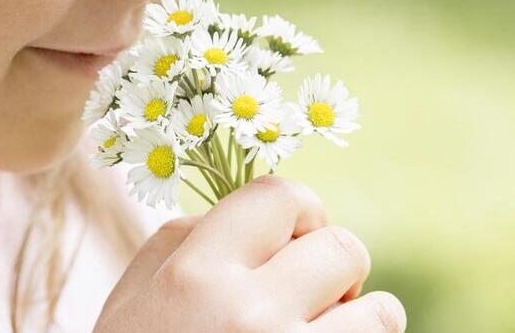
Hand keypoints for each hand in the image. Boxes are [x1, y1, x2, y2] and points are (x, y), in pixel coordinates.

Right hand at [93, 173, 406, 331]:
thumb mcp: (134, 298)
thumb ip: (187, 240)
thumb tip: (261, 215)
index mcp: (194, 275)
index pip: (282, 194)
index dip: (298, 213)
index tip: (290, 241)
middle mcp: (248, 315)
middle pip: (343, 247)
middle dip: (331, 269)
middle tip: (306, 300)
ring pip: (380, 311)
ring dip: (359, 322)